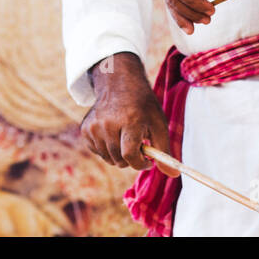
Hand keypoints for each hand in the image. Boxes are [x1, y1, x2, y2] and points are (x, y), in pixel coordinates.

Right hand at [80, 52, 177, 175]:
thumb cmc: (143, 106)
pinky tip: (113, 134)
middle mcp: (108, 123)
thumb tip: (172, 175)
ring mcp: (94, 126)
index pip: (129, 155)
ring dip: (119, 154)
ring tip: (125, 137)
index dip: (140, 163)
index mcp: (129, 121)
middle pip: (119, 160)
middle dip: (131, 158)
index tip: (147, 161)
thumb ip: (164, 151)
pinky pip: (97, 151)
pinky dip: (107, 149)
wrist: (119, 84)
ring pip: (108, 158)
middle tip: (138, 145)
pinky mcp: (85, 128)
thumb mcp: (159, 124)